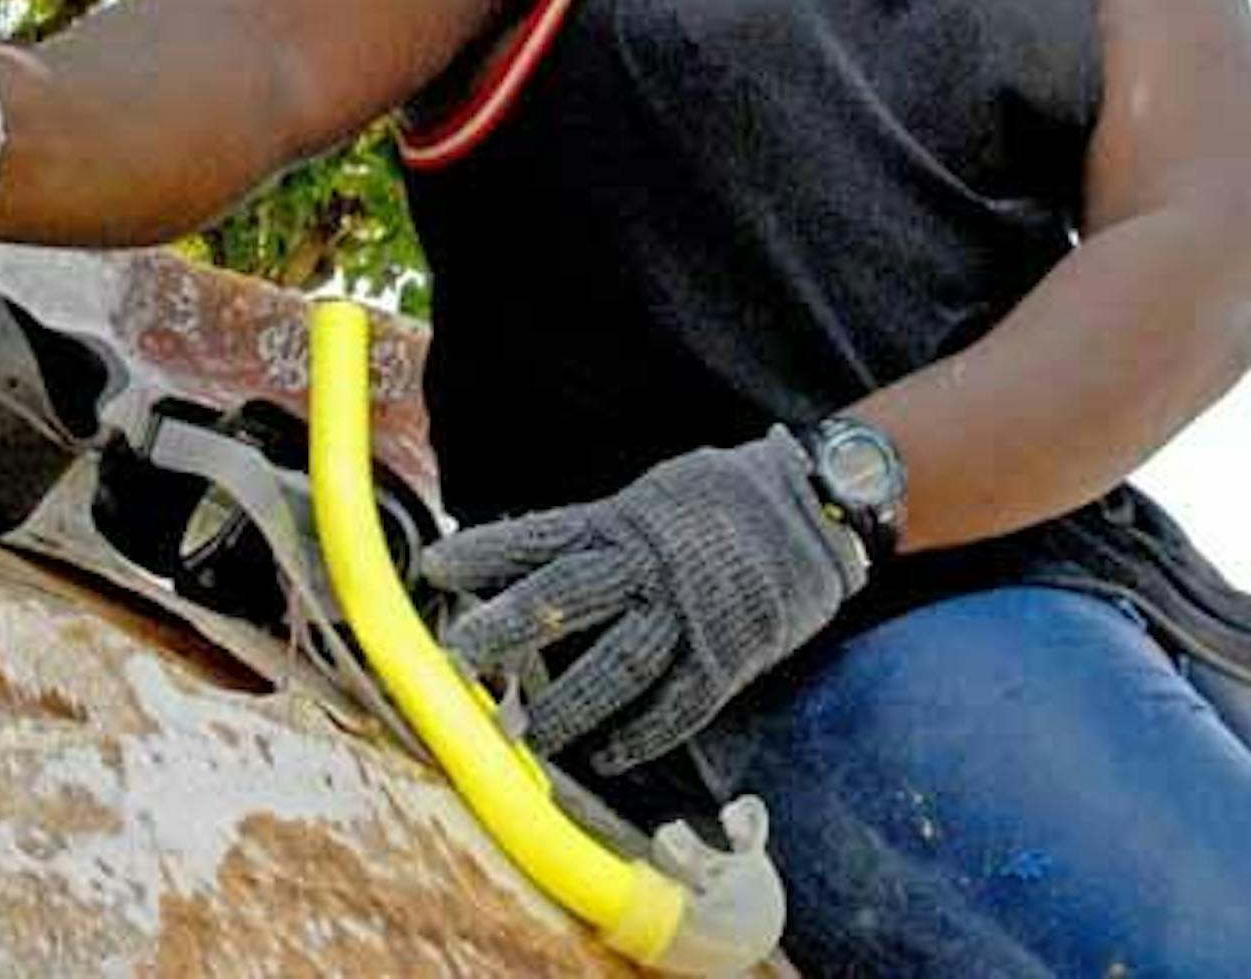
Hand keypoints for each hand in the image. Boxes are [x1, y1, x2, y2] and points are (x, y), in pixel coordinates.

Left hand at [420, 431, 866, 773]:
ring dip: (568, 703)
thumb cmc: (720, 500)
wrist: (816, 506)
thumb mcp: (651, 498)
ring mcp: (688, 615)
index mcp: (621, 523)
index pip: (538, 538)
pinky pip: (677, 705)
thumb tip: (531, 556)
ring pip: (615, 666)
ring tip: (528, 732)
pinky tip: (608, 753)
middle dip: (508, 627)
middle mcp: (646, 568)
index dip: (484, 554)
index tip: (434, 567)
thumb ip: (599, 531)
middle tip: (460, 654)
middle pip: (564, 600)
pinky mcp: (727, 656)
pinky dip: (641, 734)